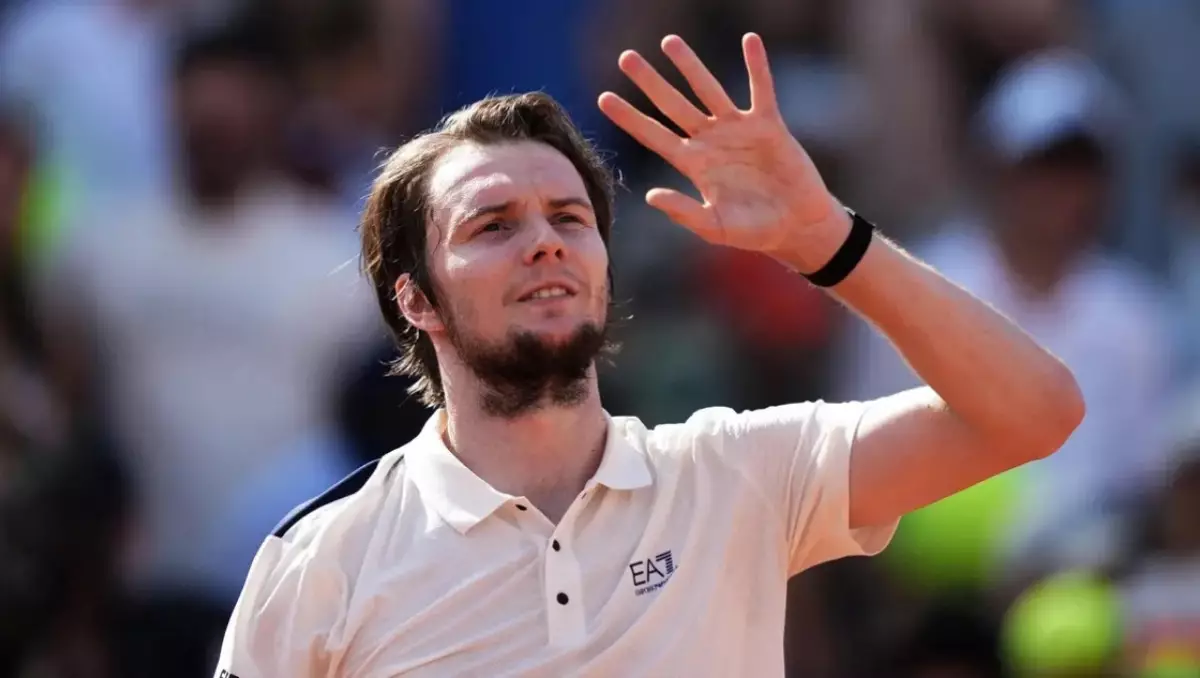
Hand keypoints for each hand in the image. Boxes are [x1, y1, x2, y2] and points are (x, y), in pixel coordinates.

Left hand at [598, 33, 843, 257]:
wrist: (796, 226)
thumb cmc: (754, 231)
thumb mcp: (715, 227)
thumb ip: (684, 213)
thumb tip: (650, 196)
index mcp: (693, 164)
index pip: (653, 135)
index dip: (629, 118)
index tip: (603, 99)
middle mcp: (710, 141)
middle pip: (672, 105)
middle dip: (650, 82)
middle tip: (626, 58)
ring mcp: (737, 130)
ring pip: (708, 90)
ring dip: (690, 66)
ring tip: (669, 41)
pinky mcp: (768, 125)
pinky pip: (760, 90)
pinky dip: (756, 66)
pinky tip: (750, 40)